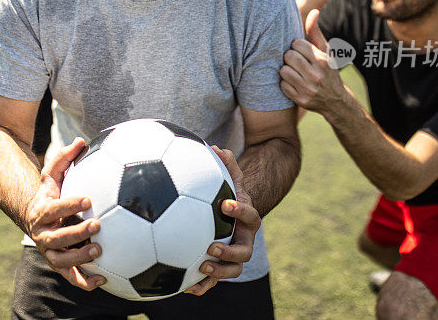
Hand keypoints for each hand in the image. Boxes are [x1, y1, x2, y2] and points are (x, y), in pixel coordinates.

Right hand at [26, 138, 105, 290]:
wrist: (35, 218)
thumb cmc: (50, 194)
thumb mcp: (52, 175)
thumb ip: (63, 159)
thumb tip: (80, 141)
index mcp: (42, 212)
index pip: (53, 209)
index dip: (69, 205)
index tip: (88, 199)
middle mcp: (43, 235)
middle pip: (55, 238)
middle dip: (75, 233)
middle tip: (97, 226)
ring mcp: (50, 252)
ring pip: (61, 261)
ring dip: (79, 259)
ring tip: (99, 251)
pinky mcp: (59, 265)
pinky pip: (71, 277)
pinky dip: (85, 282)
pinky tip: (104, 279)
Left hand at [185, 147, 260, 295]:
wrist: (233, 213)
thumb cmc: (228, 192)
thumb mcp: (230, 177)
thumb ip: (226, 163)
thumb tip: (216, 148)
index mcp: (247, 218)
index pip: (251, 216)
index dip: (241, 211)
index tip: (226, 204)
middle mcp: (244, 239)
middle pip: (245, 251)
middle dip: (230, 251)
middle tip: (211, 246)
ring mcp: (233, 255)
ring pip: (233, 270)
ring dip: (219, 271)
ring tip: (201, 267)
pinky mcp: (220, 265)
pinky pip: (214, 280)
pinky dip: (203, 285)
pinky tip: (186, 288)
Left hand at [280, 10, 345, 113]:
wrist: (335, 100)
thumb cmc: (327, 69)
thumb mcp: (325, 50)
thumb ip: (315, 32)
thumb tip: (313, 11)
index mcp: (322, 60)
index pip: (296, 44)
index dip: (296, 46)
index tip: (300, 51)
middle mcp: (316, 75)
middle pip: (288, 56)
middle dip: (290, 57)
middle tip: (295, 61)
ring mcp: (308, 89)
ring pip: (283, 71)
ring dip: (286, 70)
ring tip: (294, 71)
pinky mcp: (300, 100)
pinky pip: (282, 85)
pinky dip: (285, 83)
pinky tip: (294, 83)